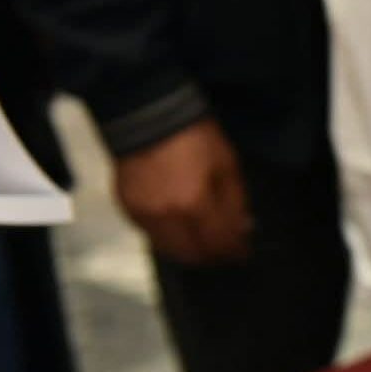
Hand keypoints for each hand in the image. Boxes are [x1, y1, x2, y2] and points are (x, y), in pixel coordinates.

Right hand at [113, 119, 251, 264]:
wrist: (151, 115)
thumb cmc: (195, 136)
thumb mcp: (227, 165)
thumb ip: (235, 203)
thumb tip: (241, 230)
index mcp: (195, 204)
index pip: (219, 244)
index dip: (234, 252)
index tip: (242, 252)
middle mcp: (167, 216)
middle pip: (193, 255)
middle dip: (213, 257)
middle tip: (225, 251)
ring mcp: (144, 215)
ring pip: (169, 251)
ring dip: (189, 251)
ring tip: (204, 242)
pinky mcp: (128, 209)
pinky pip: (151, 236)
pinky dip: (168, 238)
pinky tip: (180, 227)